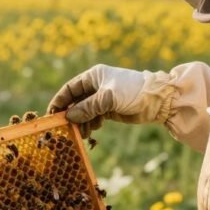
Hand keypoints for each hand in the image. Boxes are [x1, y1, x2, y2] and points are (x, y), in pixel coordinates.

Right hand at [47, 65, 172, 136]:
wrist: (157, 100)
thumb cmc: (131, 92)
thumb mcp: (107, 98)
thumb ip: (87, 108)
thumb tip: (68, 117)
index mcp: (93, 76)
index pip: (70, 88)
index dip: (60, 100)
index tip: (52, 114)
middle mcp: (96, 86)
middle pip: (76, 101)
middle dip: (71, 115)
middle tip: (65, 129)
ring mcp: (103, 98)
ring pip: (85, 111)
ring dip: (82, 122)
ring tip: (82, 133)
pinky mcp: (110, 109)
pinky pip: (94, 117)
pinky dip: (91, 124)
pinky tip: (92, 131)